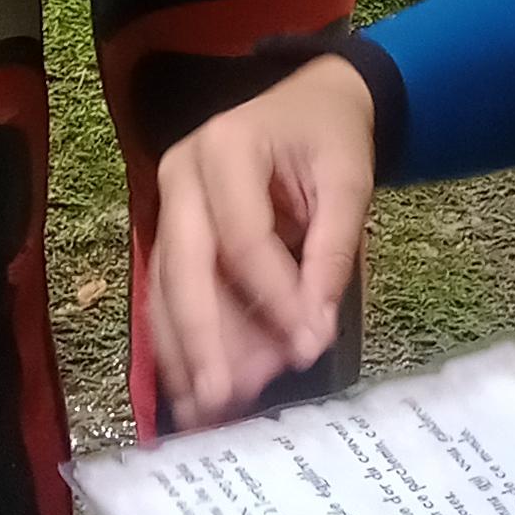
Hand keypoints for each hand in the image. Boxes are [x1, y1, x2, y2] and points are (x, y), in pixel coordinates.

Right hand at [149, 60, 378, 423]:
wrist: (311, 104)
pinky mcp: (172, 234)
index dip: (275, 296)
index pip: (244, 236)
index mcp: (227, 145)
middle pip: (183, 267)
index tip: (307, 348)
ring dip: (187, 353)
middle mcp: (181, 174)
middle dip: (202, 338)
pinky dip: (186, 343)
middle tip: (220, 398)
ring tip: (207, 411)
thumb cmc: (330, 136)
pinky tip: (196, 389)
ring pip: (166, 289)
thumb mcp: (349, 180)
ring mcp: (169, 205)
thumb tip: (312, 331)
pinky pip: (171, 294)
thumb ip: (332, 252)